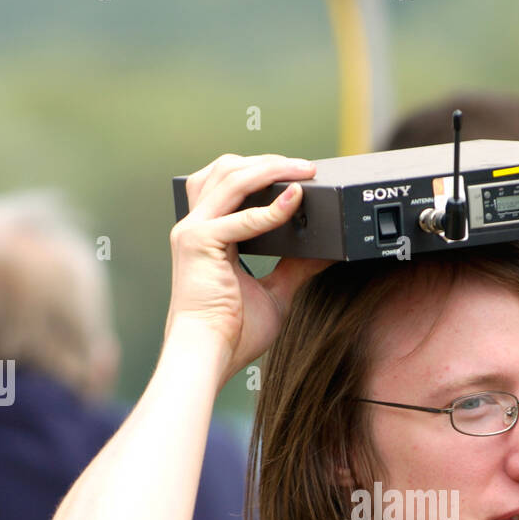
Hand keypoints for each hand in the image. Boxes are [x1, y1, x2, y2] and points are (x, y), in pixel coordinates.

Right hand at [166, 153, 334, 384]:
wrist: (208, 357)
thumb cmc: (232, 334)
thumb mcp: (274, 294)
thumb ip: (294, 269)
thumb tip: (325, 253)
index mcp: (207, 236)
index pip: (228, 185)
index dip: (261, 172)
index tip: (296, 174)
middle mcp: (194, 227)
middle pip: (225, 169)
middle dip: (268, 162)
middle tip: (306, 166)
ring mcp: (193, 232)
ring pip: (230, 178)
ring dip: (270, 170)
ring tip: (303, 171)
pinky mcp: (198, 243)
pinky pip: (240, 218)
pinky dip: (270, 209)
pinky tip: (294, 201)